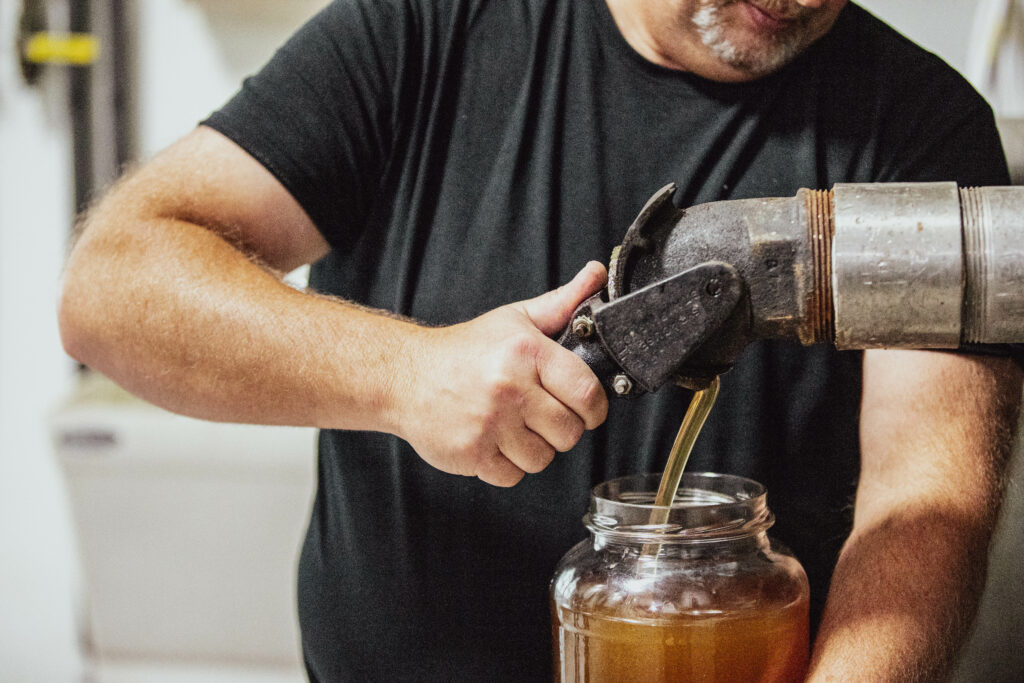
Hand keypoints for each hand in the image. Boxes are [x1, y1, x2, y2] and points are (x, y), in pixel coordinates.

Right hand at [391, 262, 609, 485]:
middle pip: (569, 433)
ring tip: (515, 427)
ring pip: (542, 459)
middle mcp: (509, 388)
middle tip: (542, 415)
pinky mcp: (471, 453)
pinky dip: (507, 465)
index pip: (588, 393)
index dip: (594, 407)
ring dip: (534, 449)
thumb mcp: (515, 319)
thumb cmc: (465, 350)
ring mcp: (490, 424)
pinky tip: (494, 441)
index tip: (585, 407)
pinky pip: (512, 476)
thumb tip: (597, 274)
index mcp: (526, 353)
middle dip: (561, 429)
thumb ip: (562, 302)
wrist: (405, 375)